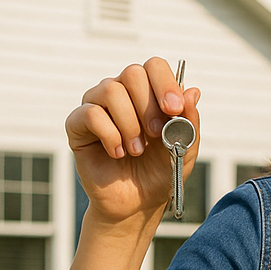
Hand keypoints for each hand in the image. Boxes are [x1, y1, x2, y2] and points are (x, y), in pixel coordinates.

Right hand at [66, 57, 202, 223]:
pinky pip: (90, 114)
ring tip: (137, 150)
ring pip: (110, 90)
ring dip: (130, 123)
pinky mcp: (77, 124)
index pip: (154, 66)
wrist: (137, 203)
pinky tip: (118, 153)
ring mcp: (97, 105)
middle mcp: (121, 92)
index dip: (165, 83)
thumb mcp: (184, 148)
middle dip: (149, 105)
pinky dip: (110, 135)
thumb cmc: (160, 171)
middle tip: (157, 134)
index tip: (174, 109)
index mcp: (149, 92)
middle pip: (132, 73)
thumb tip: (193, 91)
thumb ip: (190, 121)